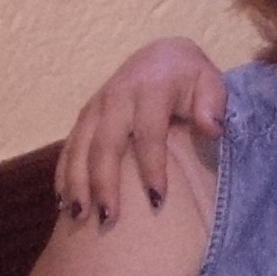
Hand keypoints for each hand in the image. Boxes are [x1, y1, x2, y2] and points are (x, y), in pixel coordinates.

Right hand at [56, 38, 222, 225]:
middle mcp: (116, 98)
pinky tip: (63, 201)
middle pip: (105, 145)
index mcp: (149, 89)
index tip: (157, 199)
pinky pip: (69, 146)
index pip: (148, 133)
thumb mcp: (211, 82)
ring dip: (76, 183)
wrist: (162, 56)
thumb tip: (212, 128)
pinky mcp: (85, 116)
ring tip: (78, 217)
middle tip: (107, 219)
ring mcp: (95, 107)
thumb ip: (213, 103)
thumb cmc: (192, 78)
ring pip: (80, 147)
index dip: (151, 167)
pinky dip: (64, 173)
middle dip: (103, 183)